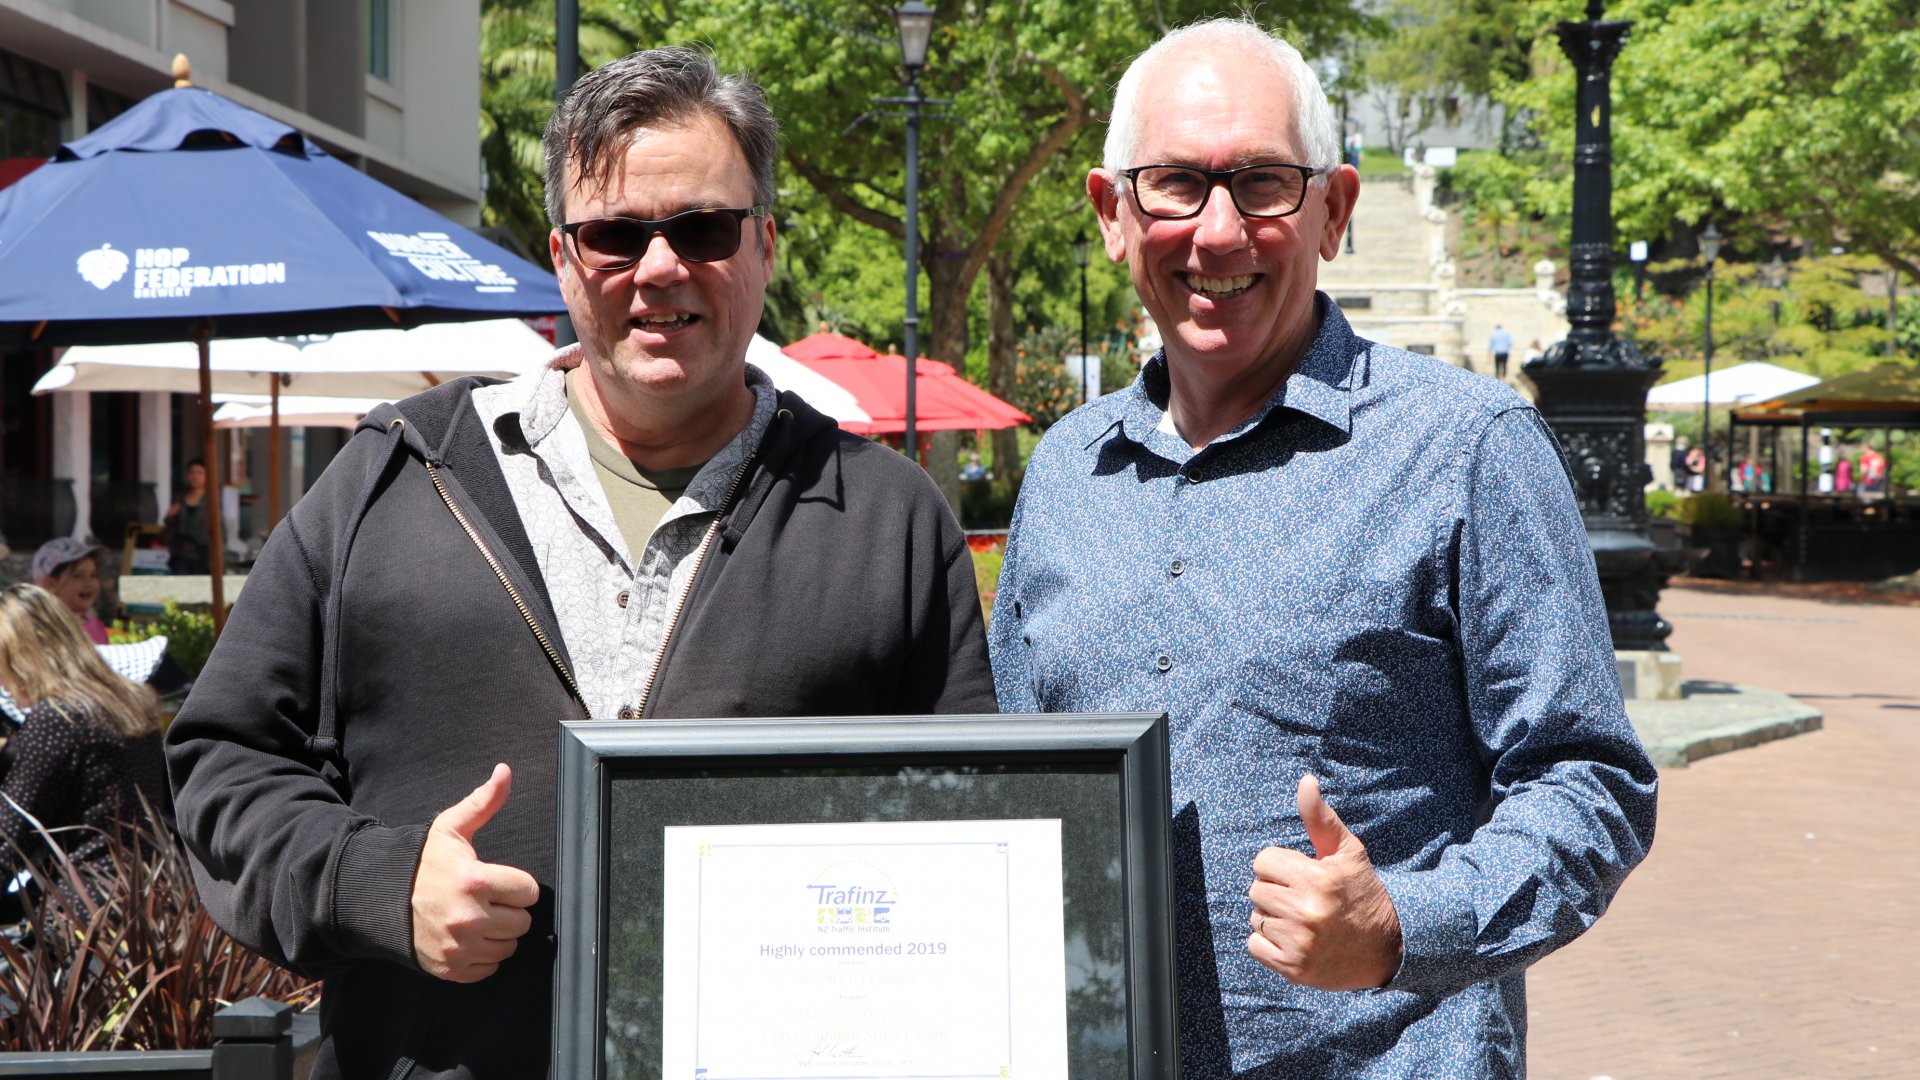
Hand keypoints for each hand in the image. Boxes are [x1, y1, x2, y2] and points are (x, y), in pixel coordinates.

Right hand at [410, 763, 538, 982]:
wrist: (378, 899)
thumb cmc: (422, 863)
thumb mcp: (451, 828)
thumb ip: (484, 802)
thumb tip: (505, 771)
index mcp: (474, 881)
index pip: (529, 892)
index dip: (516, 884)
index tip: (497, 880)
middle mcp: (468, 918)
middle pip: (522, 922)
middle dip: (509, 909)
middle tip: (486, 899)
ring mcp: (458, 948)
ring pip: (508, 947)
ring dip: (498, 934)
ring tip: (477, 917)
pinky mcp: (449, 969)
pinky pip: (489, 969)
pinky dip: (483, 957)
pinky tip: (468, 938)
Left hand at [1246, 773, 1402, 990]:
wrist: (1388, 947)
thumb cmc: (1362, 892)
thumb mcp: (1347, 852)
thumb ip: (1320, 817)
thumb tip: (1305, 780)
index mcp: (1317, 879)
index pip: (1263, 861)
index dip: (1280, 866)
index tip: (1302, 874)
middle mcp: (1306, 912)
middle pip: (1256, 890)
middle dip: (1277, 890)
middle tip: (1305, 898)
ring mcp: (1299, 943)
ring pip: (1256, 917)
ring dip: (1274, 917)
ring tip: (1305, 920)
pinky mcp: (1293, 969)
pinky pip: (1255, 945)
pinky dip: (1269, 943)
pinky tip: (1296, 940)